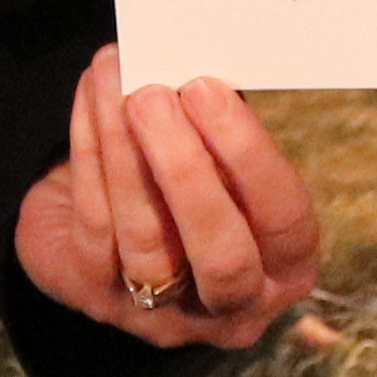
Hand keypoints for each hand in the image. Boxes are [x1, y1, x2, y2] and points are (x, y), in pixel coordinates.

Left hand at [18, 51, 322, 345]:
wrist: (98, 231)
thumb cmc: (185, 182)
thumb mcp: (224, 168)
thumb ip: (224, 135)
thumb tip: (194, 65)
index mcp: (285, 267)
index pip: (284, 221)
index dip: (249, 156)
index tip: (208, 90)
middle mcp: (232, 305)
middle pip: (221, 255)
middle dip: (187, 171)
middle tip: (155, 96)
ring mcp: (162, 312)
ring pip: (147, 241)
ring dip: (128, 152)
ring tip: (120, 84)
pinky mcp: (98, 296)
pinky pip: (95, 222)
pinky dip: (90, 150)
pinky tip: (93, 96)